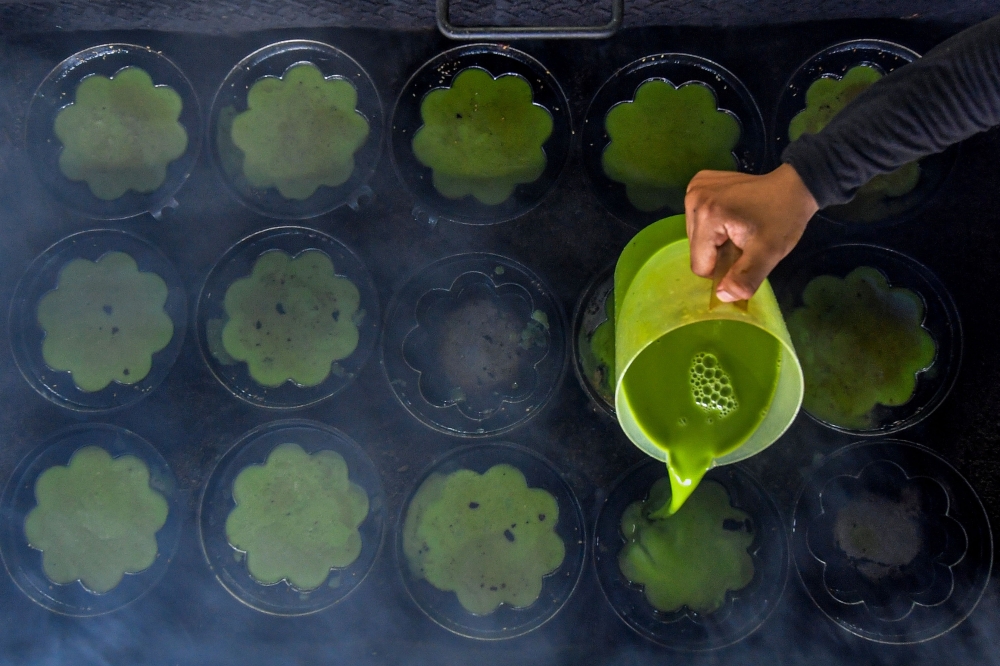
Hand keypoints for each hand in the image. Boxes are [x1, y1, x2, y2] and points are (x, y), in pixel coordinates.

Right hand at [684, 163, 818, 301]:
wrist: (794, 187)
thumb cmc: (782, 219)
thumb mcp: (768, 253)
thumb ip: (745, 277)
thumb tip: (722, 296)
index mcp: (707, 215)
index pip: (700, 264)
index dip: (723, 267)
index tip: (743, 253)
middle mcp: (694, 198)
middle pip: (696, 249)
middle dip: (719, 252)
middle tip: (743, 239)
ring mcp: (695, 187)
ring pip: (696, 236)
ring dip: (716, 239)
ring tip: (738, 225)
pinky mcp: (698, 183)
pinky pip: (698, 219)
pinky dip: (714, 222)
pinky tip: (731, 214)